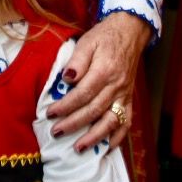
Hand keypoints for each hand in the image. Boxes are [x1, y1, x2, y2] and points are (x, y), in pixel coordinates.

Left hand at [46, 11, 148, 151]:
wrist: (130, 33)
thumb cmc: (105, 37)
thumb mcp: (88, 41)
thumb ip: (77, 60)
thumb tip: (67, 79)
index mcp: (104, 70)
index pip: (83, 94)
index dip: (66, 106)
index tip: (51, 113)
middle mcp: (116, 86)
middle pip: (94, 110)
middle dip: (74, 124)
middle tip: (57, 132)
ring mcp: (124, 94)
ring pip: (111, 121)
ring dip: (95, 137)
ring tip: (78, 148)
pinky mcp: (129, 99)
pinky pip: (126, 122)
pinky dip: (118, 137)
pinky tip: (106, 147)